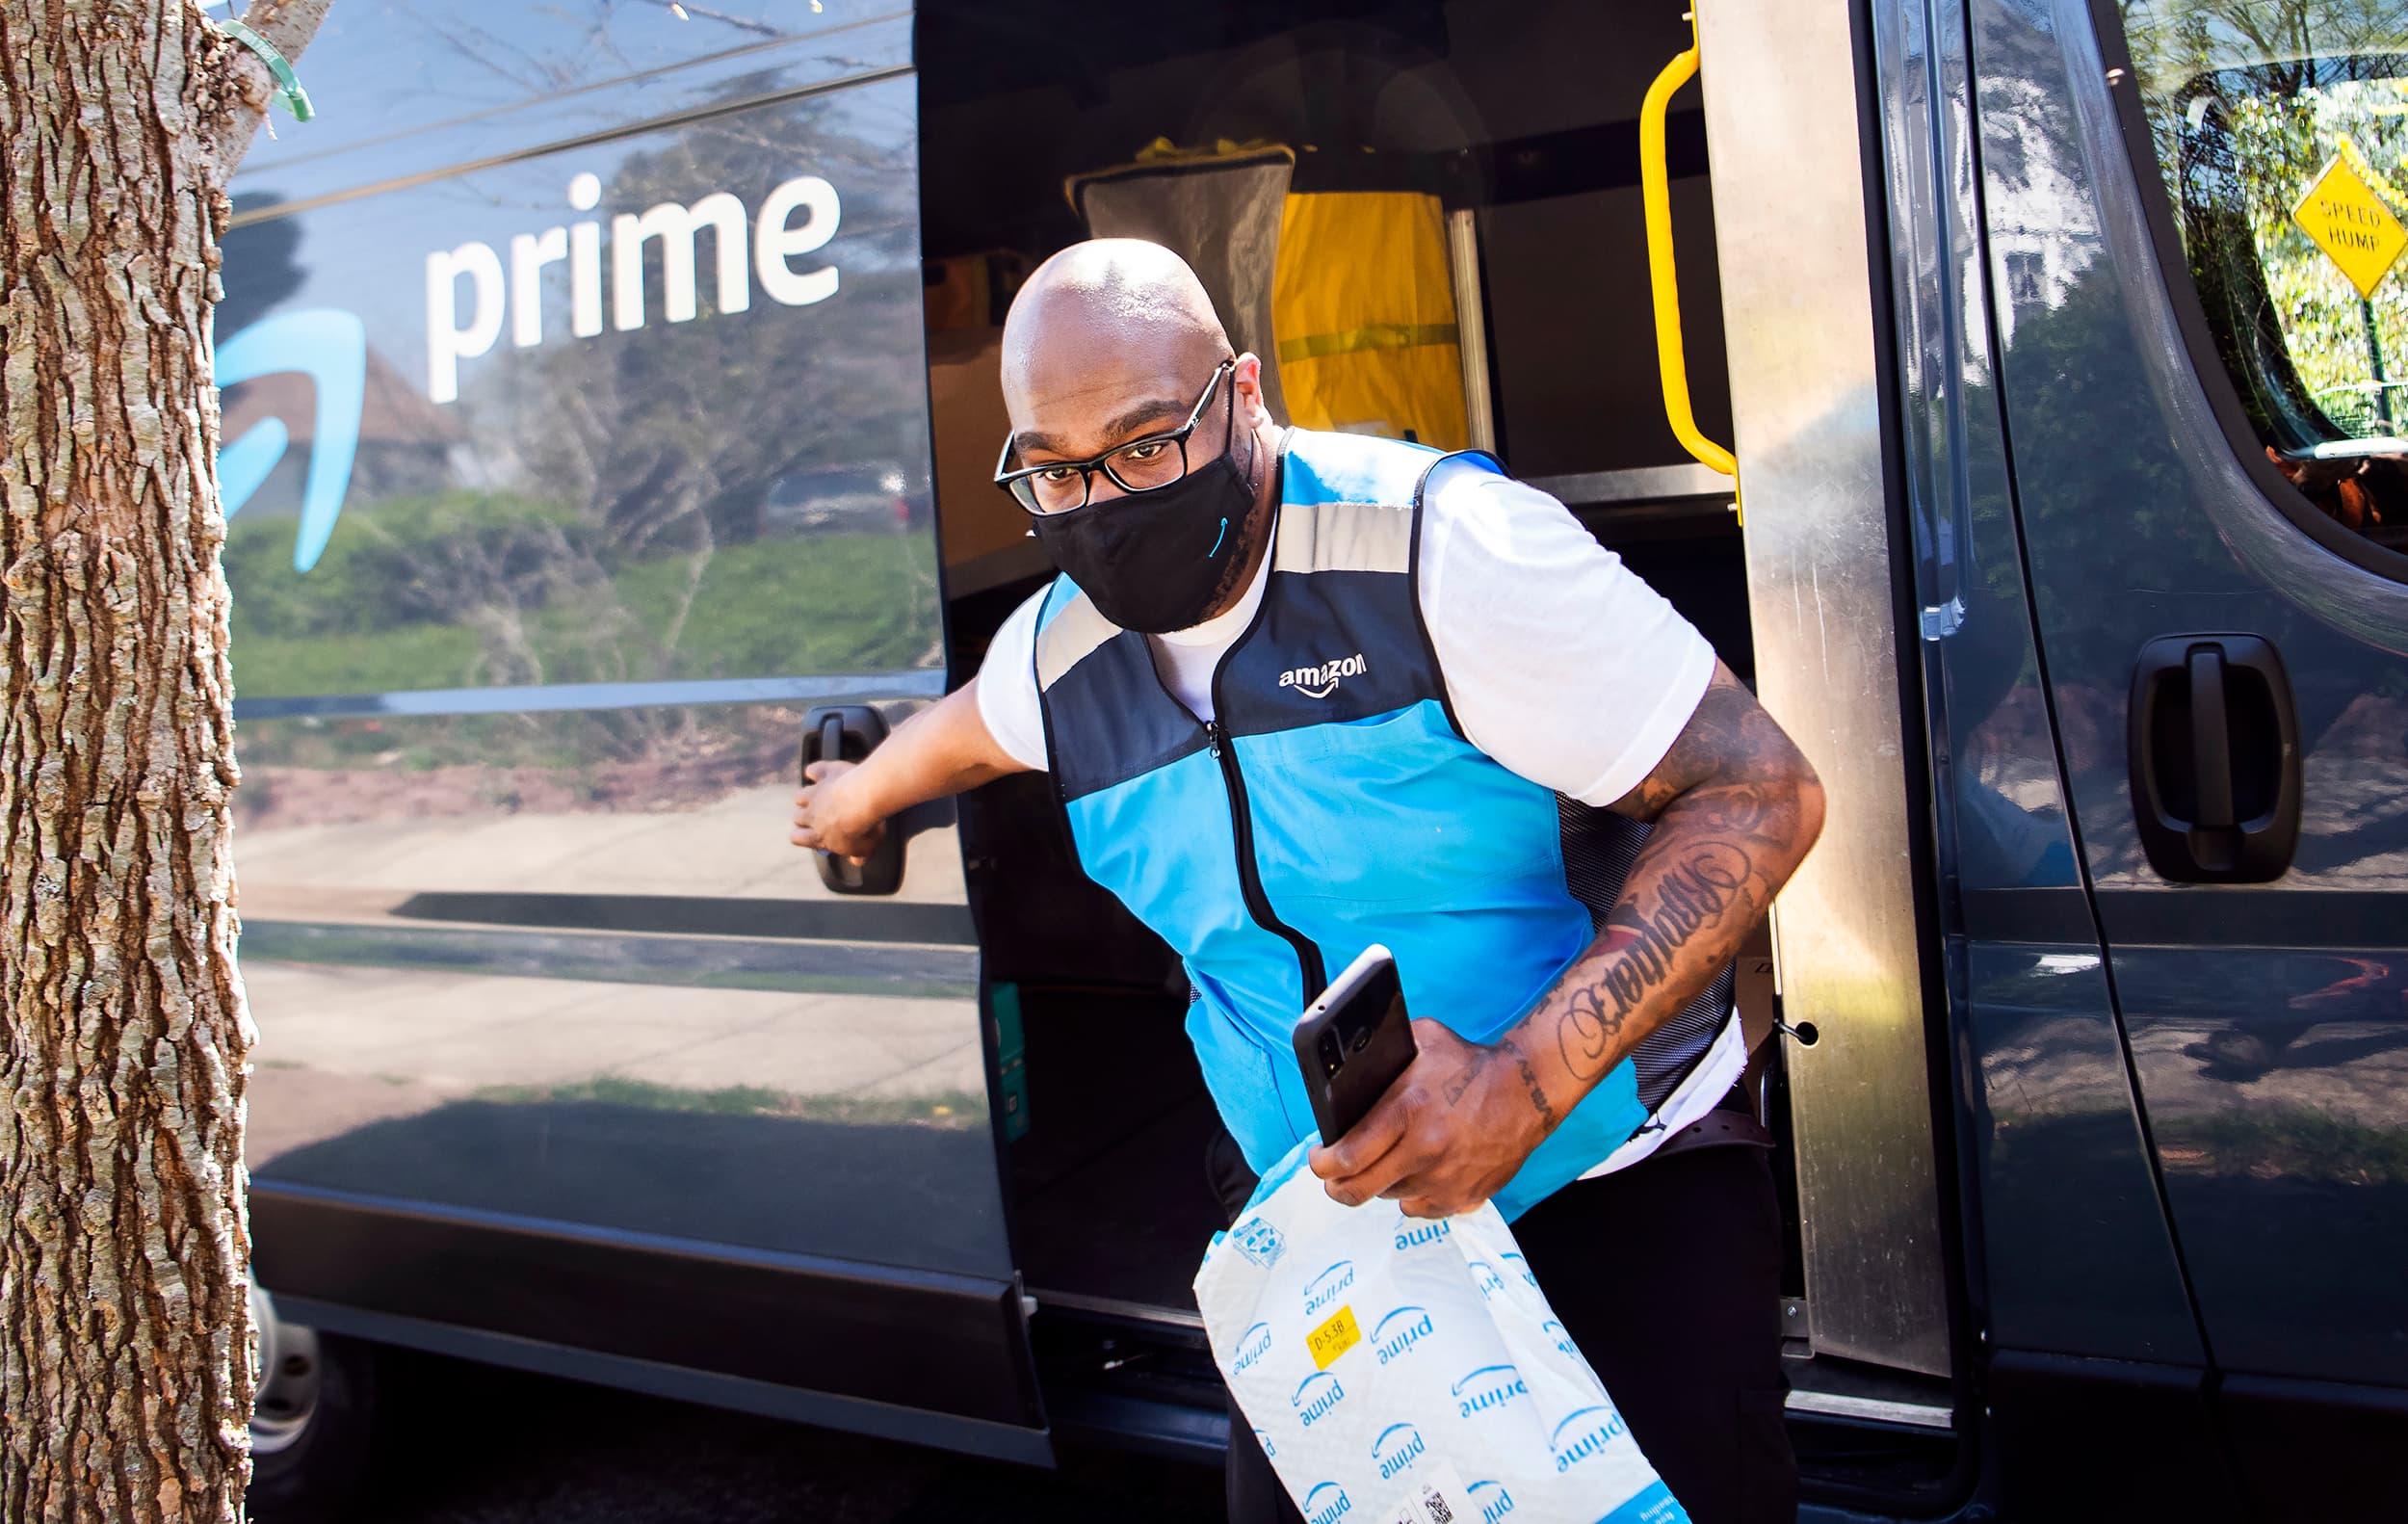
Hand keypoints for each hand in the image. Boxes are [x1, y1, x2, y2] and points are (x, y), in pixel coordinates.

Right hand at [789, 760, 887, 862]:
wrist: (865, 799)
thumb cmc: (864, 827)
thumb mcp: (865, 848)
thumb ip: (859, 855)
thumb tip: (857, 861)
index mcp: (818, 835)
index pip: (798, 838)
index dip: (802, 837)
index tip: (809, 835)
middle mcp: (811, 814)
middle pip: (797, 816)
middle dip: (805, 816)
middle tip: (817, 816)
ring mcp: (815, 793)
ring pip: (800, 795)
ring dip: (807, 796)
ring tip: (818, 796)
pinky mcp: (824, 774)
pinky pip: (813, 771)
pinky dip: (816, 771)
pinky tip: (819, 772)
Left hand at [1307, 1020, 1556, 1218]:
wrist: (1526, 1091)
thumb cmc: (1468, 1063)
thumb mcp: (1423, 1039)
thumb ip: (1381, 1051)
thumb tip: (1344, 1067)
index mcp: (1406, 1111)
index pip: (1347, 1156)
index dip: (1322, 1163)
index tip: (1319, 1157)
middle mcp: (1423, 1151)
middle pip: (1357, 1190)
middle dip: (1335, 1186)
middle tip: (1333, 1175)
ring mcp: (1444, 1179)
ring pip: (1388, 1197)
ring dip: (1378, 1183)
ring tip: (1383, 1161)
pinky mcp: (1463, 1198)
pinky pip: (1418, 1208)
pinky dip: (1410, 1195)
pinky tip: (1415, 1173)